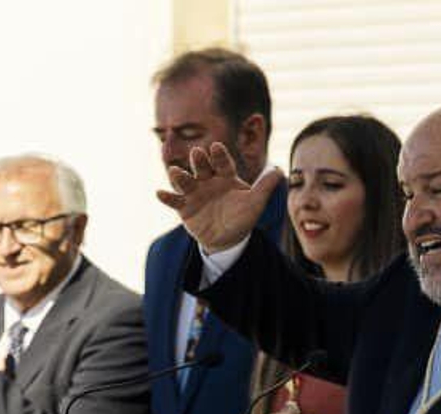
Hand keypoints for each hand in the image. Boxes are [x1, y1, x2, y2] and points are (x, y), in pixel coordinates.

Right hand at [156, 142, 284, 251]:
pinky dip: (166, 197)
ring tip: (174, 172)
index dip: (219, 156)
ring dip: (179, 176)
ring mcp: (195, 192)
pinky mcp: (184, 207)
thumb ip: (265, 186)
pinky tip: (159, 193)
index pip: (223, 163)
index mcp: (225, 176)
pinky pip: (174, 200)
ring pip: (186, 181)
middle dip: (199, 161)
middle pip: (202, 167)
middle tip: (197, 154)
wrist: (228, 239)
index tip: (216, 147)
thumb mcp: (255, 202)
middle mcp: (208, 180)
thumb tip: (281, 171)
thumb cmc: (243, 217)